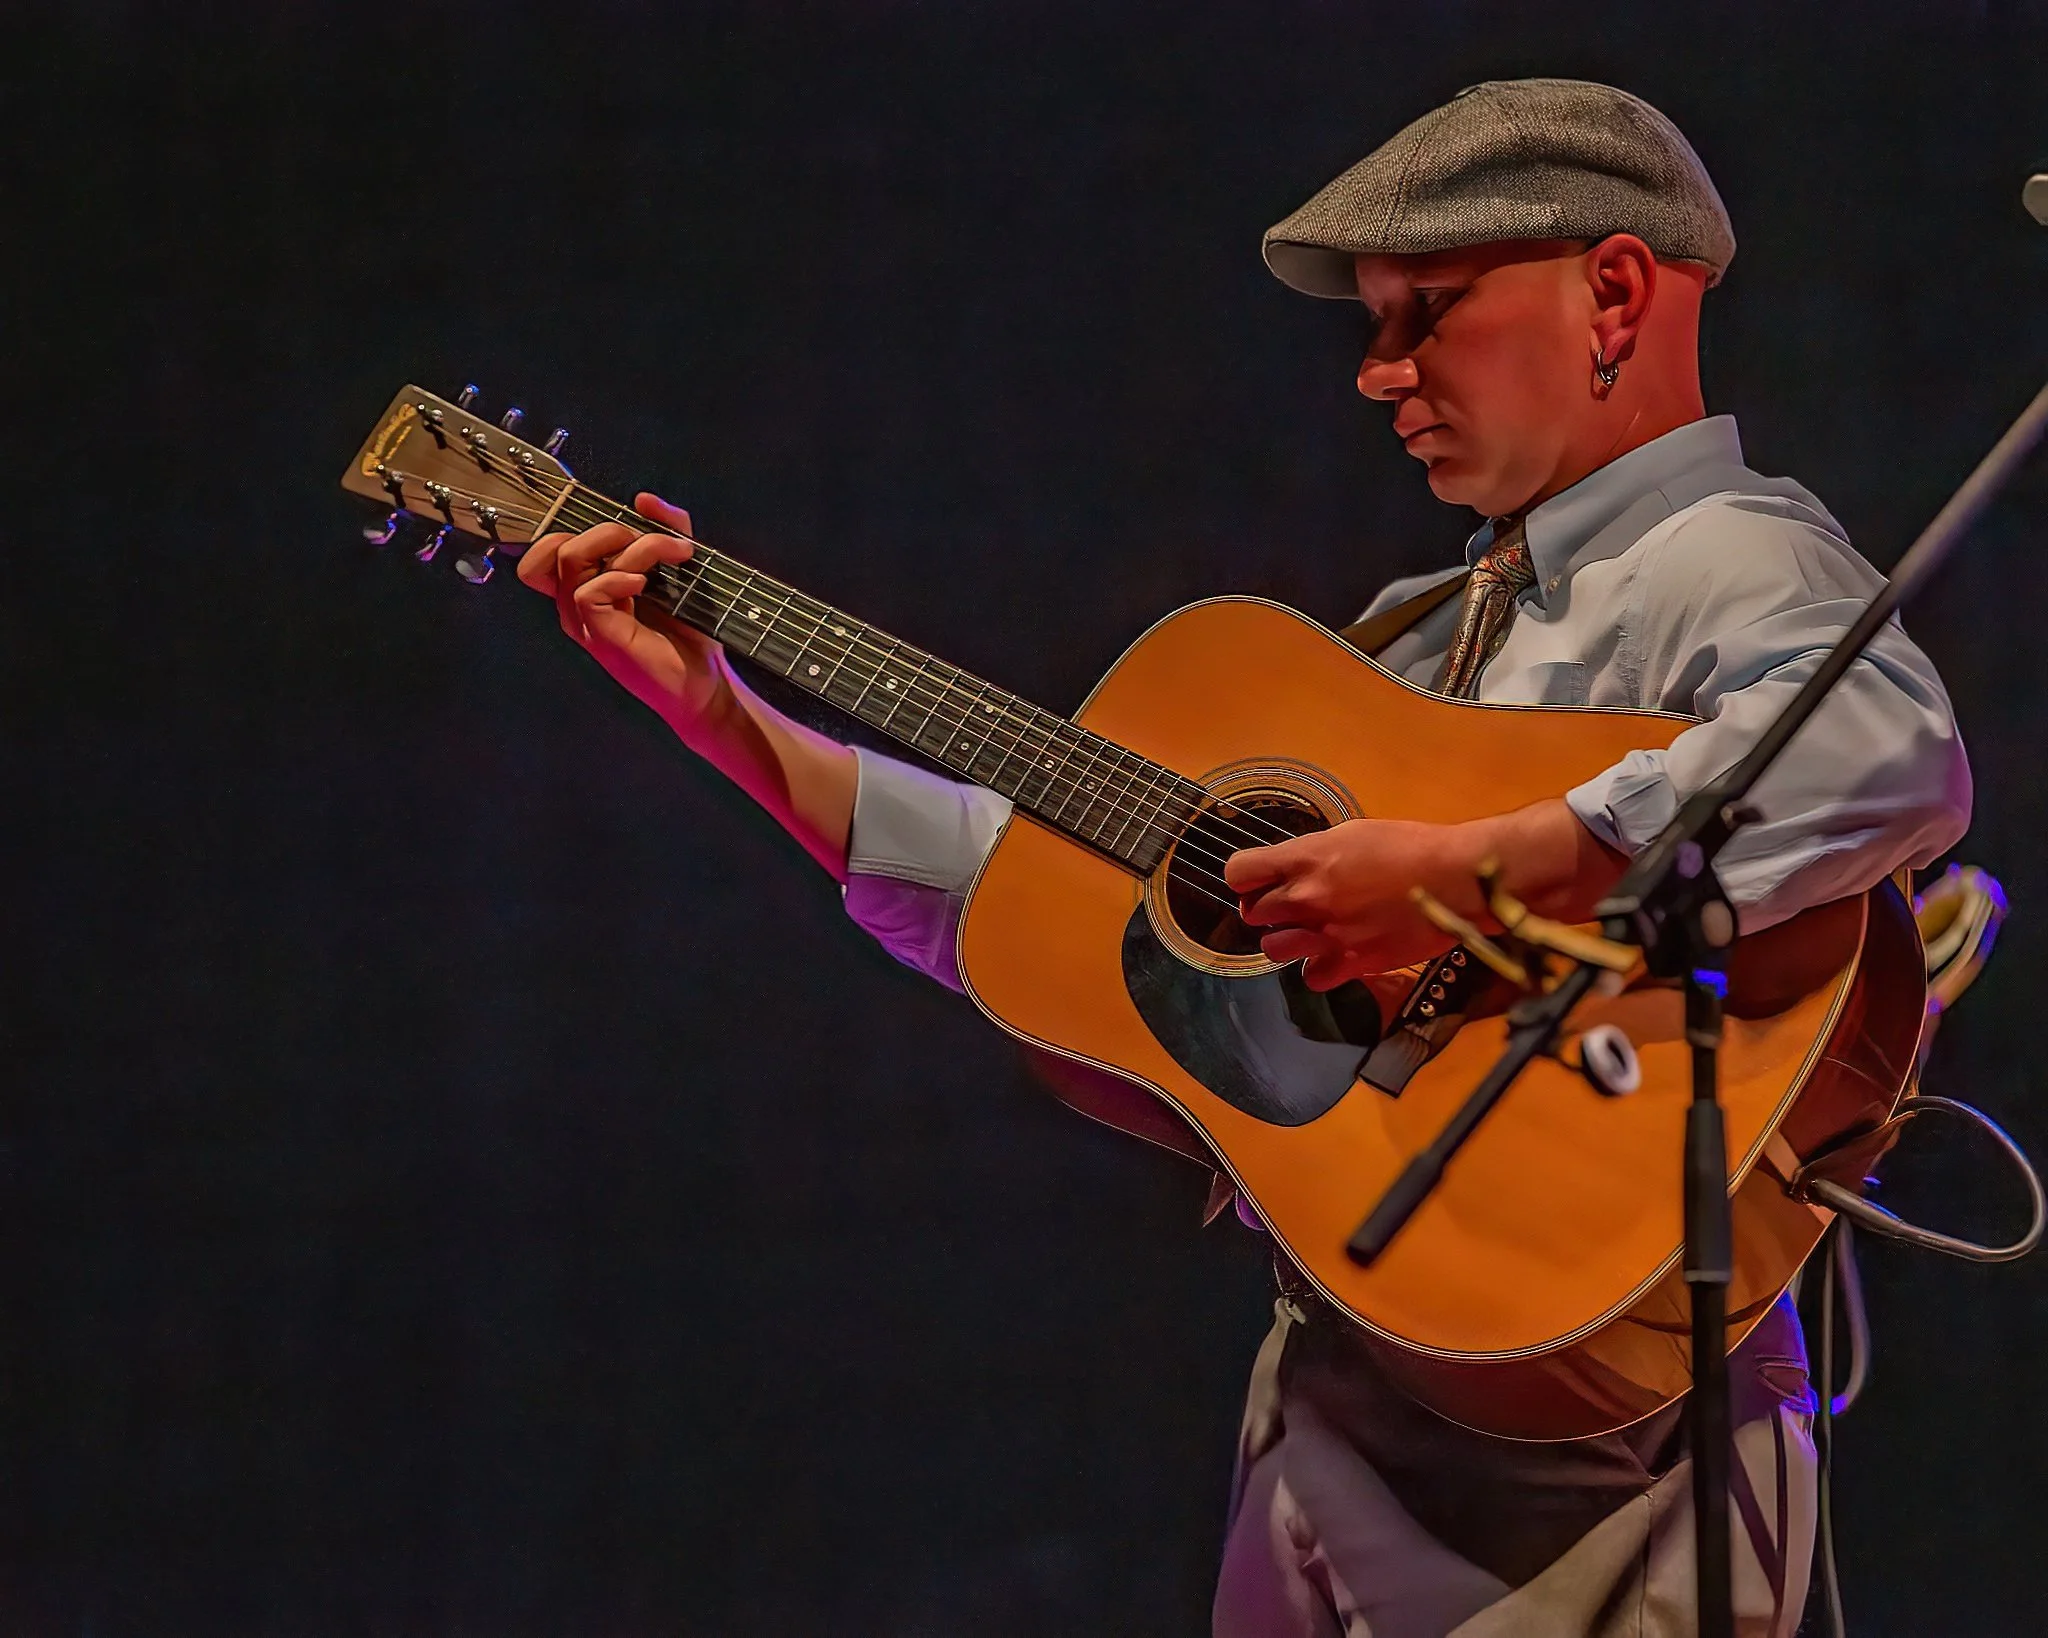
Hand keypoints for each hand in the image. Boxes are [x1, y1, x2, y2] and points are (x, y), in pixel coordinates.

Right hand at [517, 493, 730, 736]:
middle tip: (652, 540)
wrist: (706, 683)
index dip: (570, 526)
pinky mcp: (601, 636)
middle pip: (553, 546)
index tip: (623, 525)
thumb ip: (667, 529)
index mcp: (586, 588)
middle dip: (605, 528)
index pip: (545, 549)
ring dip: (627, 545)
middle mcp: (577, 604)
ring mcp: (585, 622)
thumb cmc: (689, 631)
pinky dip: (620, 577)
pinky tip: (645, 585)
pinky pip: (588, 592)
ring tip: (667, 557)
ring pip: (572, 559)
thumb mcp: (682, 568)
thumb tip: (644, 499)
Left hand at [1225, 818, 1465, 988]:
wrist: (1453, 880)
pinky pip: (1311, 978)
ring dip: (1287, 941)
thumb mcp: (1353, 833)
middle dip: (1267, 908)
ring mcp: (1326, 934)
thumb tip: (1298, 865)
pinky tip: (1333, 958)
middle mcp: (1307, 897)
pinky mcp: (1351, 963)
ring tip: (1309, 933)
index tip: (1257, 879)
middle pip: (1252, 912)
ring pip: (1273, 949)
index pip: (1238, 871)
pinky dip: (1319, 971)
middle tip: (1290, 906)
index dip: (1244, 877)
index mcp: (1306, 858)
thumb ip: (1316, 854)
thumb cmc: (1410, 847)